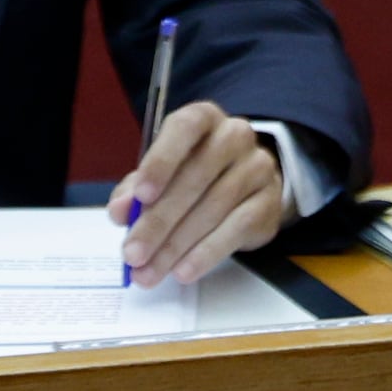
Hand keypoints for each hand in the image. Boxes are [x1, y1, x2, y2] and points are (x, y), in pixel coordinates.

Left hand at [113, 98, 290, 288]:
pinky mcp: (270, 203)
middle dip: (157, 222)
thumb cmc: (194, 171)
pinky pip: (235, 230)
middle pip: (194, 180)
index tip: (140, 195)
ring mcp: (257, 168)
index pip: (183, 129)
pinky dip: (206, 253)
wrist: (249, 184)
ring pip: (212, 209)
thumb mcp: (161, 172)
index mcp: (202, 118)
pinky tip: (183, 270)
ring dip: (175, 246)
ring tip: (149, 271)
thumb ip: (136, 188)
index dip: (161, 161)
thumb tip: (121, 212)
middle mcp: (234, 136)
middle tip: (132, 254)